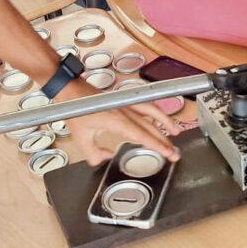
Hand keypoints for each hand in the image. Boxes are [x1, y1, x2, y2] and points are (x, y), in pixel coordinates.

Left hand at [60, 80, 180, 164]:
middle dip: (164, 140)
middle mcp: (124, 111)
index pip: (142, 135)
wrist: (71, 90)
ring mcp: (125, 104)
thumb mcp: (80, 138)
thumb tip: (107, 157)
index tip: (168, 153)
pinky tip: (160, 118)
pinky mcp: (124, 101)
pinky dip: (155, 111)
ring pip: (151, 112)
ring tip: (175, 131)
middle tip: (174, 153)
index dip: (157, 144)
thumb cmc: (75, 109)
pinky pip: (144, 105)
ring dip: (165, 121)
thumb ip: (94, 154)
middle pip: (150, 126)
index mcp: (116, 120)